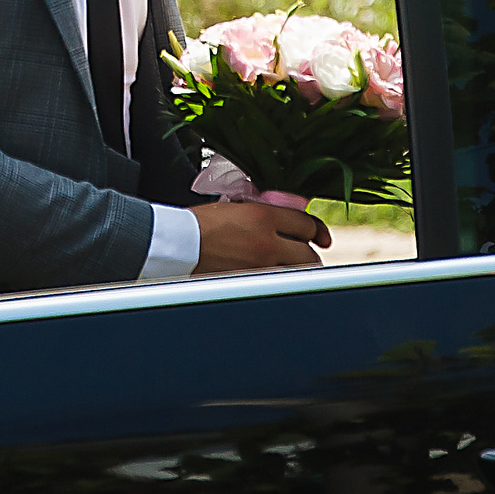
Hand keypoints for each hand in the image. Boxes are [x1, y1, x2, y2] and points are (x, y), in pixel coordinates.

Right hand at [190, 201, 326, 273]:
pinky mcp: (248, 285)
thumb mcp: (235, 207)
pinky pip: (274, 286)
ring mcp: (259, 268)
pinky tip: (274, 282)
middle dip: (312, 256)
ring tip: (297, 272)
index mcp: (263, 216)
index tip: (320, 236)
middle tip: (311, 256)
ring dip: (298, 272)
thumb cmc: (197, 223)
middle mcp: (267, 242)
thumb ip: (263, 215)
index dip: (317, 231)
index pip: (306, 224)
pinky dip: (277, 284)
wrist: (174, 243)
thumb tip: (284, 222)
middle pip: (308, 254)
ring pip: (295, 274)